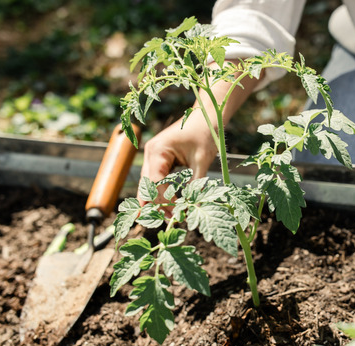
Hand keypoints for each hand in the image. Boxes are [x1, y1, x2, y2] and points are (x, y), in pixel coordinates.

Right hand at [138, 63, 259, 204]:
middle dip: (156, 205)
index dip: (163, 201)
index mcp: (157, 151)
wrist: (208, 114)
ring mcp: (154, 156)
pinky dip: (164, 192)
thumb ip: (196, 183)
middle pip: (147, 186)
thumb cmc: (206, 132)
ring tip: (172, 218)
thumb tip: (193, 207)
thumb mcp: (202, 160)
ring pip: (151, 184)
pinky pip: (158, 179)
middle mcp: (151, 153)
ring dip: (160, 200)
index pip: (155, 183)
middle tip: (169, 223)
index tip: (174, 216)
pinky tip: (172, 205)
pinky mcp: (161, 159)